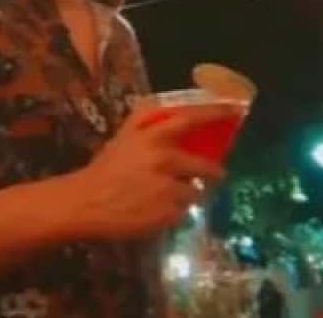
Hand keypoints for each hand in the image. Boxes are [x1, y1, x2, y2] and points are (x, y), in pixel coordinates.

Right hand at [63, 104, 237, 239]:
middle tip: (215, 175)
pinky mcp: (168, 213)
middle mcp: (166, 160)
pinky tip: (158, 209)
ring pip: (195, 192)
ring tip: (169, 197)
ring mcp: (169, 189)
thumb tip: (171, 109)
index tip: (235, 109)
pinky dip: (176, 211)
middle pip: (205, 166)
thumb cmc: (105, 168)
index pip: (192, 119)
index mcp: (154, 137)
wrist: (86, 202)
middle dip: (212, 172)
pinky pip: (183, 211)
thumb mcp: (124, 136)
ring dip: (188, 194)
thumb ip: (147, 121)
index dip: (216, 112)